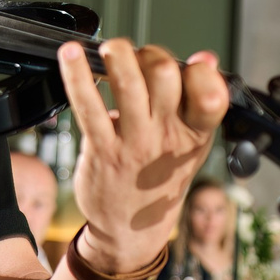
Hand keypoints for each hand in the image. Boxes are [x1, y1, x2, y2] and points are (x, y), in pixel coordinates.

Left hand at [55, 39, 228, 277]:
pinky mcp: (102, 149)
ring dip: (116, 54)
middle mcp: (167, 136)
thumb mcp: (191, 144)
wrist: (132, 230)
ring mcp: (134, 143)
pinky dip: (76, 74)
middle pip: (165, 74)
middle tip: (137, 58)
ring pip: (128, 82)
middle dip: (149, 53)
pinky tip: (70, 55)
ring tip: (109, 49)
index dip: (197, 70)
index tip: (183, 66)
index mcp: (195, 134)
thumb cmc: (160, 179)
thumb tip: (207, 58)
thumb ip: (199, 102)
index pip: (210, 91)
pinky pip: (88, 104)